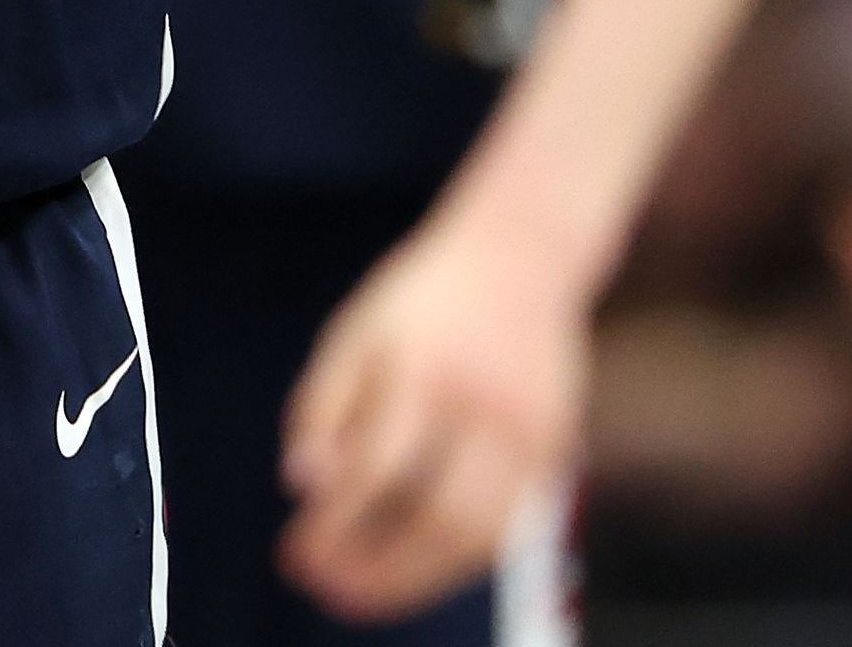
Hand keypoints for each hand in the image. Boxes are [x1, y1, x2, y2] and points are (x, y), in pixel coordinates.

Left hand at [276, 208, 586, 619]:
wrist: (521, 257)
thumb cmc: (421, 302)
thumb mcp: (354, 332)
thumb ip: (320, 407)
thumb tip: (299, 487)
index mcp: (423, 365)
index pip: (378, 468)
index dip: (334, 523)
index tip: (294, 553)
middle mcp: (485, 401)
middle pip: (439, 517)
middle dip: (379, 570)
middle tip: (326, 590)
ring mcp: (531, 430)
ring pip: (482, 537)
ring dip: (420, 581)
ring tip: (363, 594)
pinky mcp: (557, 450)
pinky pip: (508, 529)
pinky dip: (458, 561)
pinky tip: (415, 568)